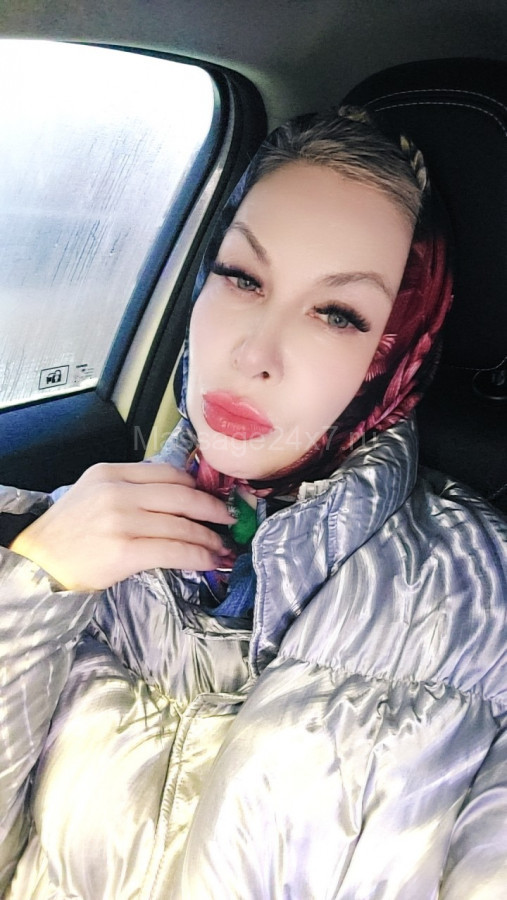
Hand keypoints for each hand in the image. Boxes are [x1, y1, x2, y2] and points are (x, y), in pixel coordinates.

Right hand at [10, 462, 234, 589]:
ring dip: (209, 538)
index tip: (214, 496)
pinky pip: (175, 550)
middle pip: (182, 495)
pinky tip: (211, 561)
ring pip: (182, 525)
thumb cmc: (68, 533)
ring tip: (224, 547)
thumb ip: (131, 488)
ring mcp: (122, 521)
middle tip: (230, 518)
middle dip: (212, 509)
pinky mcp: (126, 551)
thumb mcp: (94, 493)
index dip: (198, 486)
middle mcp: (119, 492)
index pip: (168, 472)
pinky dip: (199, 556)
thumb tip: (178, 496)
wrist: (38, 563)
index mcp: (112, 472)